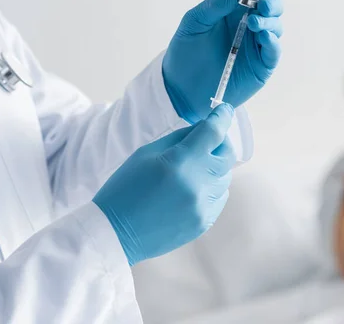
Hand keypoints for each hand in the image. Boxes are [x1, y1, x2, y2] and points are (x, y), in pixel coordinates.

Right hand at [93, 104, 235, 265]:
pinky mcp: (206, 221)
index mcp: (180, 161)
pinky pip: (220, 196)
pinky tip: (191, 190)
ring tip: (192, 170)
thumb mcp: (146, 153)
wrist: (115, 233)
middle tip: (209, 140)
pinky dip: (211, 188)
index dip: (222, 117)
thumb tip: (203, 128)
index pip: (214, 131)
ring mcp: (204, 205)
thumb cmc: (125, 188)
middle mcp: (198, 183)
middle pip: (227, 153)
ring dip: (214, 167)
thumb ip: (180, 138)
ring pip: (225, 176)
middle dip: (221, 142)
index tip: (224, 110)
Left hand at [162, 0, 289, 122]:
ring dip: (270, 21)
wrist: (181, 88)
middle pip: (271, 5)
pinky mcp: (261, 66)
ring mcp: (257, 45)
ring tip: (255, 24)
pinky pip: (274, 51)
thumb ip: (216, 4)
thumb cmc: (185, 52)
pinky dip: (273, 42)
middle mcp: (249, 24)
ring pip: (276, 26)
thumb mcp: (194, 21)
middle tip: (261, 4)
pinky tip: (264, 38)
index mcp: (233, 9)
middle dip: (272, 1)